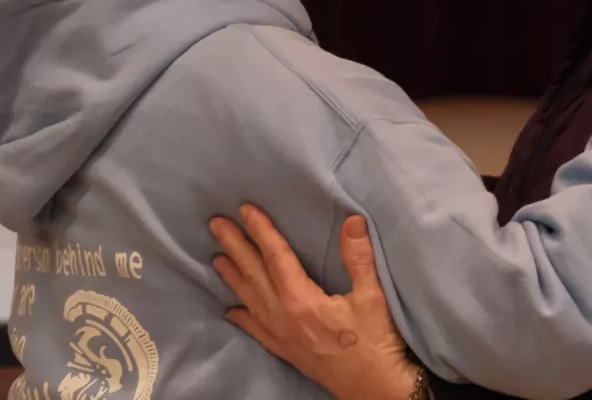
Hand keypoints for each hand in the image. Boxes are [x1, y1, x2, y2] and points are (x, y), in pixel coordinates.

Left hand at [210, 205, 418, 399]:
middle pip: (255, 274)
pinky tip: (232, 310)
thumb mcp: (373, 297)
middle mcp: (284, 317)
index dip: (260, 231)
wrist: (375, 389)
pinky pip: (257, 330)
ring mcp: (282, 336)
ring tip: (216, 258)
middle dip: (235, 247)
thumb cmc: (376, 343)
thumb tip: (352, 221)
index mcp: (302, 300)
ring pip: (251, 300)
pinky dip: (243, 318)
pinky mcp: (286, 351)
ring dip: (233, 277)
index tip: (244, 210)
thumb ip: (359, 258)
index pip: (276, 256)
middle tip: (216, 225)